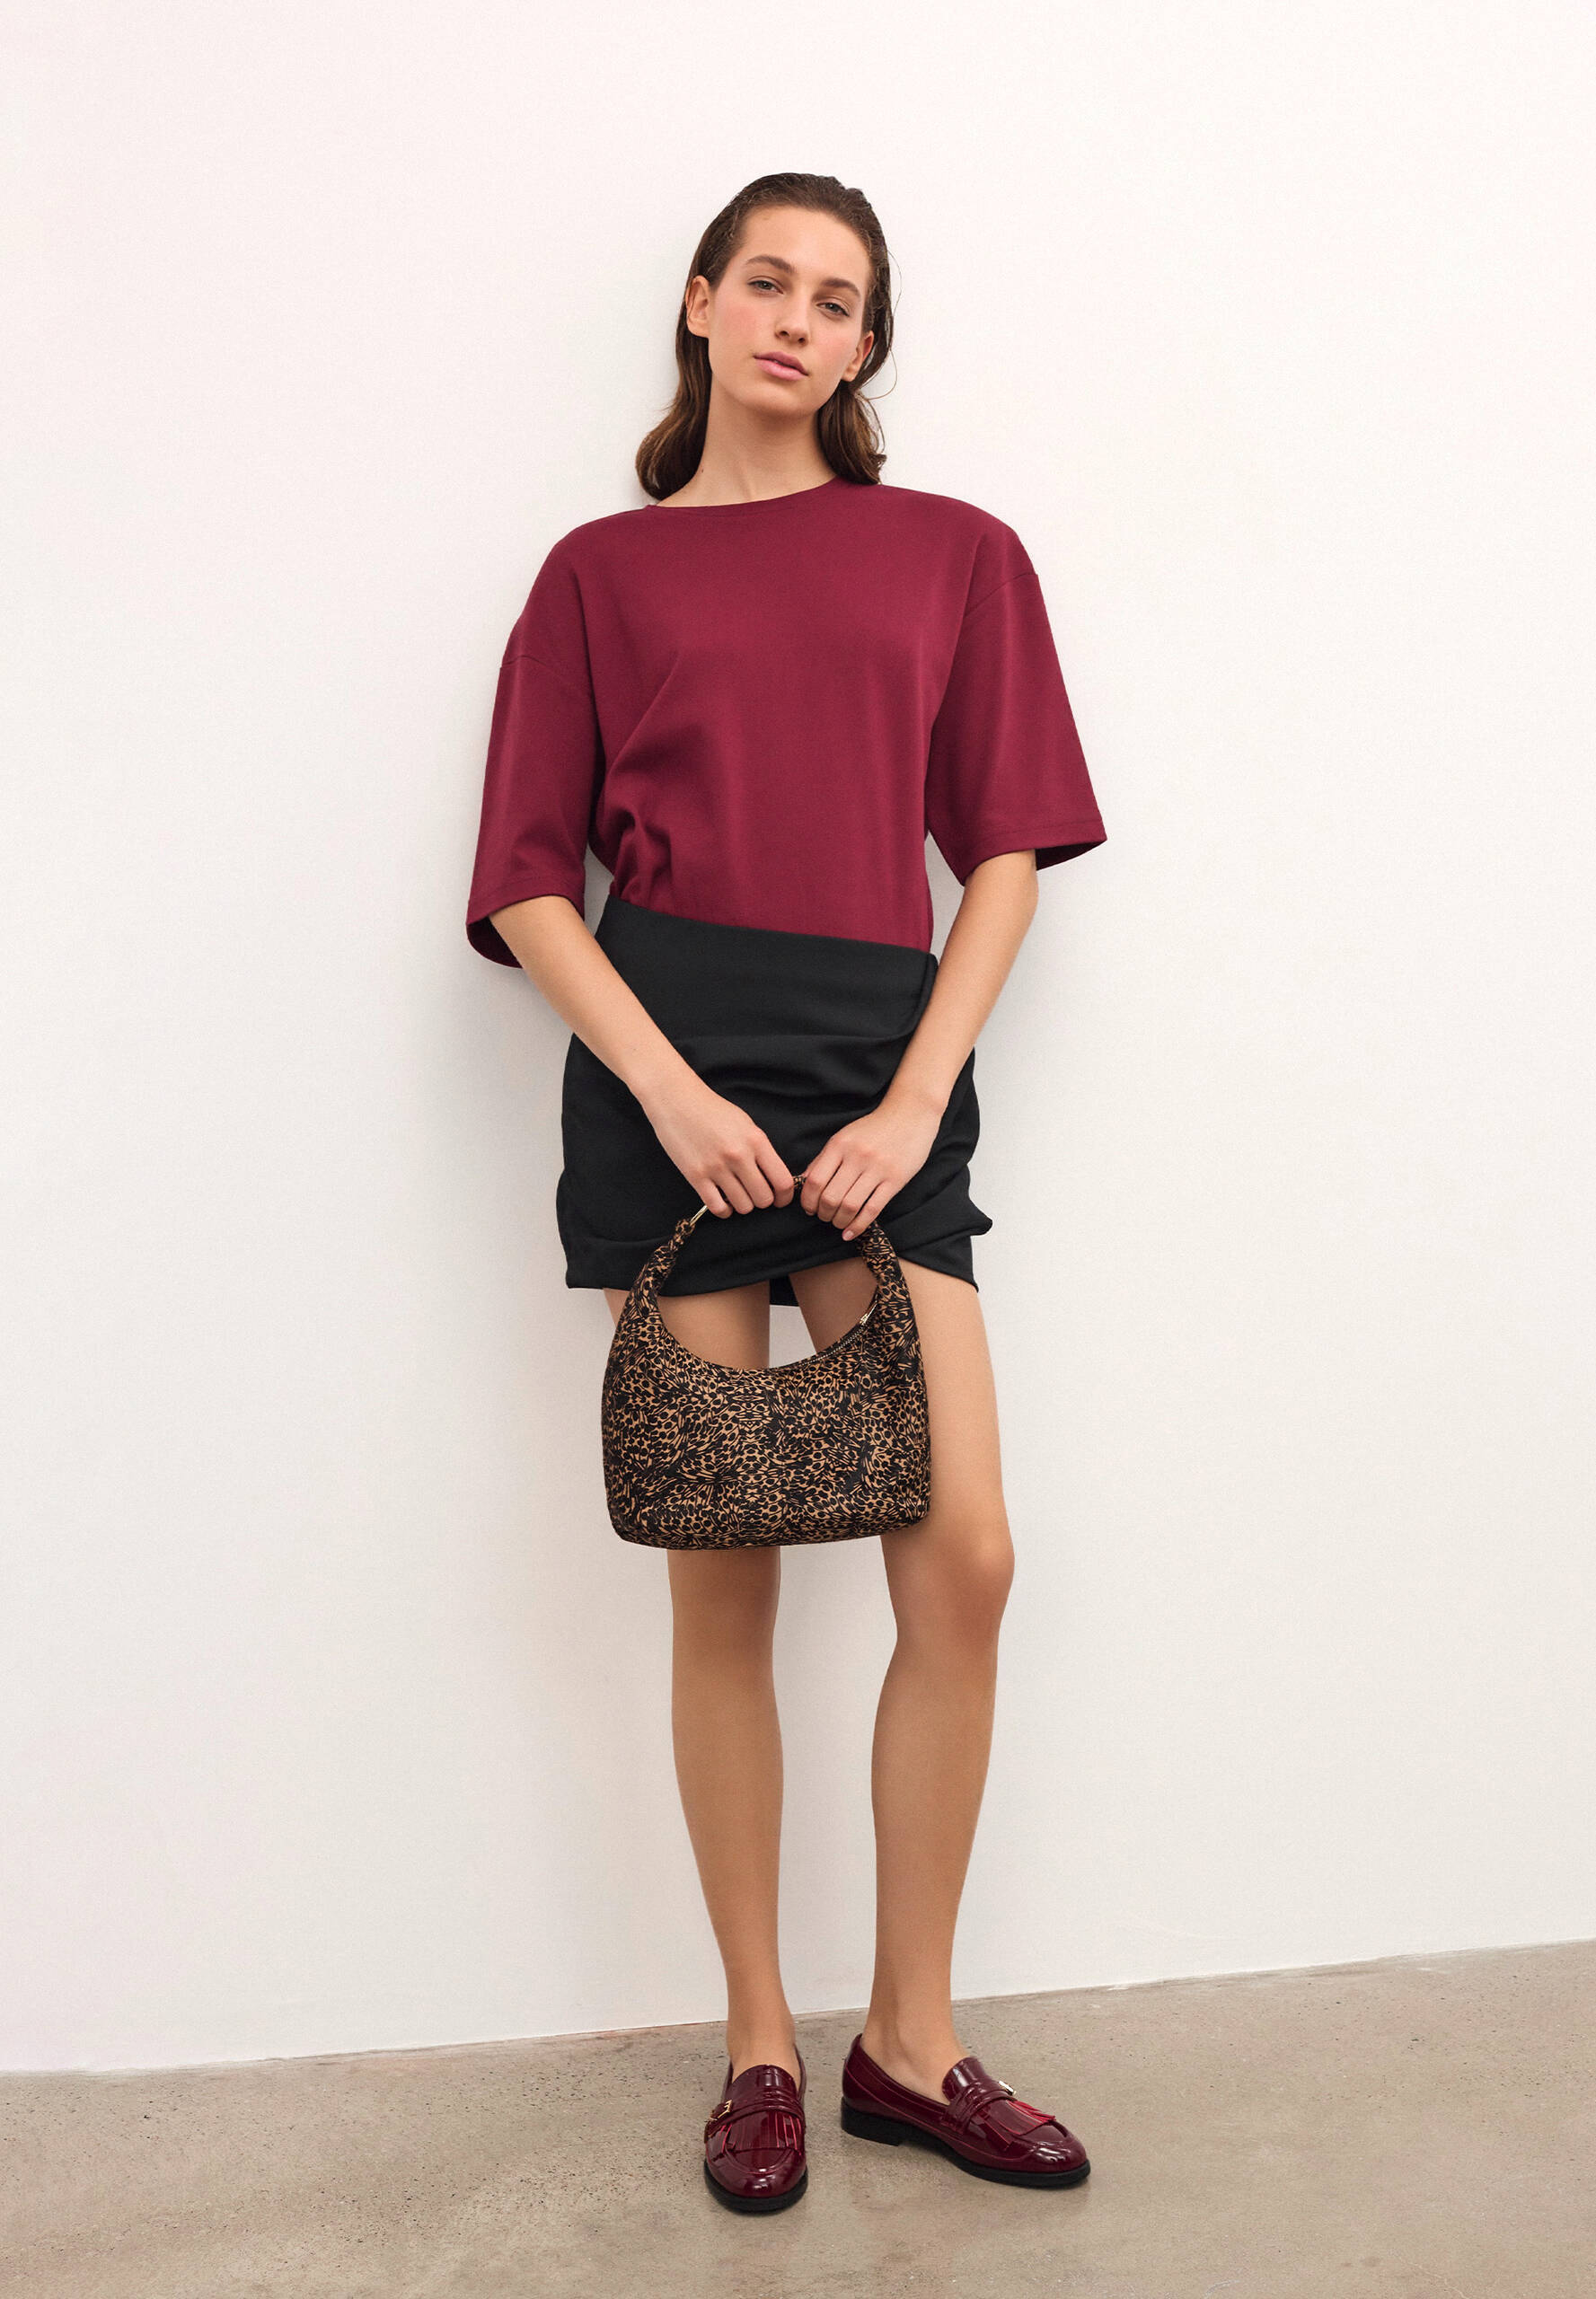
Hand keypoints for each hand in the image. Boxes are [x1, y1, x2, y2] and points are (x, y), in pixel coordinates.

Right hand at [642, 1075, 795, 1218]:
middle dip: (762, 1201)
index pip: (783, 1181)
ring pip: (743, 1207)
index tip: (780, 1198)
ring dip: (743, 1205)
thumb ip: (760, 1150)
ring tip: (737, 1195)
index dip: (784, 1196)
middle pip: (764, 1199)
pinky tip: (723, 1201)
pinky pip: (718, 1208)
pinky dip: (724, 1210)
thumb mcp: (745, 1124)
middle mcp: (739, 1156)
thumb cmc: (713, 1111)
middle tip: (754, 1194)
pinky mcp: (696, 1176)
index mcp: (756, 1141)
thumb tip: (773, 1178)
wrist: (677, 1101)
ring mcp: (716, 1167)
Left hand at [799, 1088, 943, 1238]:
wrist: (911, 1114)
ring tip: (837, 1223)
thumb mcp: (845, 1135)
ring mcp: (877, 1169)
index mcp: (840, 1145)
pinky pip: (872, 1209)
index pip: (815, 1180)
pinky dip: (858, 1225)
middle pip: (830, 1196)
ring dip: (839, 1221)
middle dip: (822, 1214)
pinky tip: (851, 1232)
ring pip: (850, 1206)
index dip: (808, 1200)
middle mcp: (857, 1157)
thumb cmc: (875, 1127)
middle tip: (823, 1217)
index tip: (809, 1208)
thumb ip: (824, 1158)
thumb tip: (805, 1182)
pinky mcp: (895, 1180)